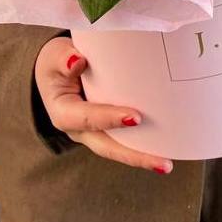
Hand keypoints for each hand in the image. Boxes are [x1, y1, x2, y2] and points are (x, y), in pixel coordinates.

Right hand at [34, 36, 172, 173]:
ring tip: (167, 164)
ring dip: (142, 158)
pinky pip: (124, 141)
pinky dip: (143, 146)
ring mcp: (93, 134)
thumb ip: (63, 58)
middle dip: (134, 156)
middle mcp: (79, 130)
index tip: (135, 117)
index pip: (87, 118)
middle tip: (162, 162)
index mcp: (63, 113)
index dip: (109, 119)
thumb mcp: (54, 56)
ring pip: (118, 150)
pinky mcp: (107, 131)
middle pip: (107, 147)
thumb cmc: (56, 63)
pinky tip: (166, 147)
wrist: (56, 72)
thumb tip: (77, 61)